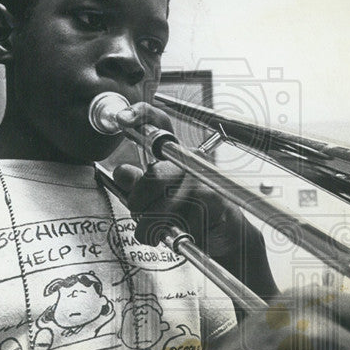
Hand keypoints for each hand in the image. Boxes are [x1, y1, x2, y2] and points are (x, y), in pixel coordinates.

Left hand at [110, 102, 277, 298]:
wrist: (228, 235)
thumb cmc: (195, 215)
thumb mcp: (159, 199)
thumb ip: (139, 186)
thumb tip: (121, 172)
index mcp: (177, 155)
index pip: (159, 124)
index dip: (140, 114)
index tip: (122, 119)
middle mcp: (191, 159)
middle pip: (152, 176)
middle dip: (139, 205)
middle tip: (142, 218)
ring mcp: (203, 177)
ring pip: (161, 205)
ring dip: (153, 227)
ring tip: (159, 232)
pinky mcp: (212, 198)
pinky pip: (177, 221)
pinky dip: (173, 235)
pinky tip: (184, 234)